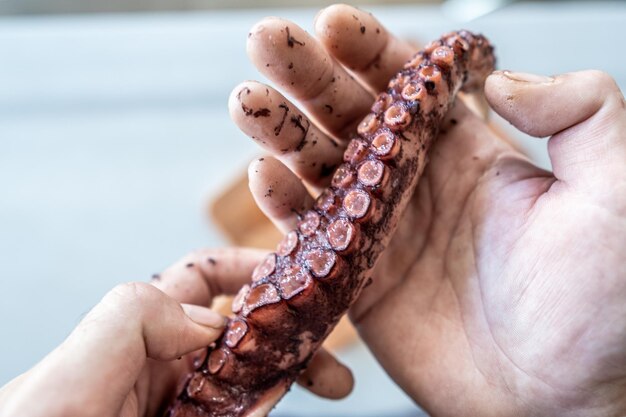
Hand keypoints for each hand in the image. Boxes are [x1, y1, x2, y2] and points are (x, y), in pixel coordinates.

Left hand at [0, 248, 352, 416]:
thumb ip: (130, 323)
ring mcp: (175, 407)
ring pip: (246, 377)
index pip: (201, 281)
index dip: (249, 267)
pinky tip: (282, 401)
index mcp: (133, 334)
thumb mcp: (67, 377)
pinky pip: (235, 413)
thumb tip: (209, 321)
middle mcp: (158, 366)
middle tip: (332, 350)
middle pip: (239, 331)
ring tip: (331, 380)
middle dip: (289, 331)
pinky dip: (263, 404)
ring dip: (289, 371)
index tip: (297, 272)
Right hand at [232, 5, 625, 416]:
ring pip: (319, 169)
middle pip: (349, 116)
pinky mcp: (359, 280)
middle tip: (267, 42)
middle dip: (307, 76)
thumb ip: (582, 113)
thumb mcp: (618, 192)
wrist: (563, 397)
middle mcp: (417, 184)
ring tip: (247, 101)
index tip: (335, 24)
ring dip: (280, 133)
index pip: (409, 84)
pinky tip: (263, 177)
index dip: (369, 50)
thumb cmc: (602, 305)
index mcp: (470, 153)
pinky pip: (313, 235)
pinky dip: (285, 206)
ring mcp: (382, 231)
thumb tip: (502, 82)